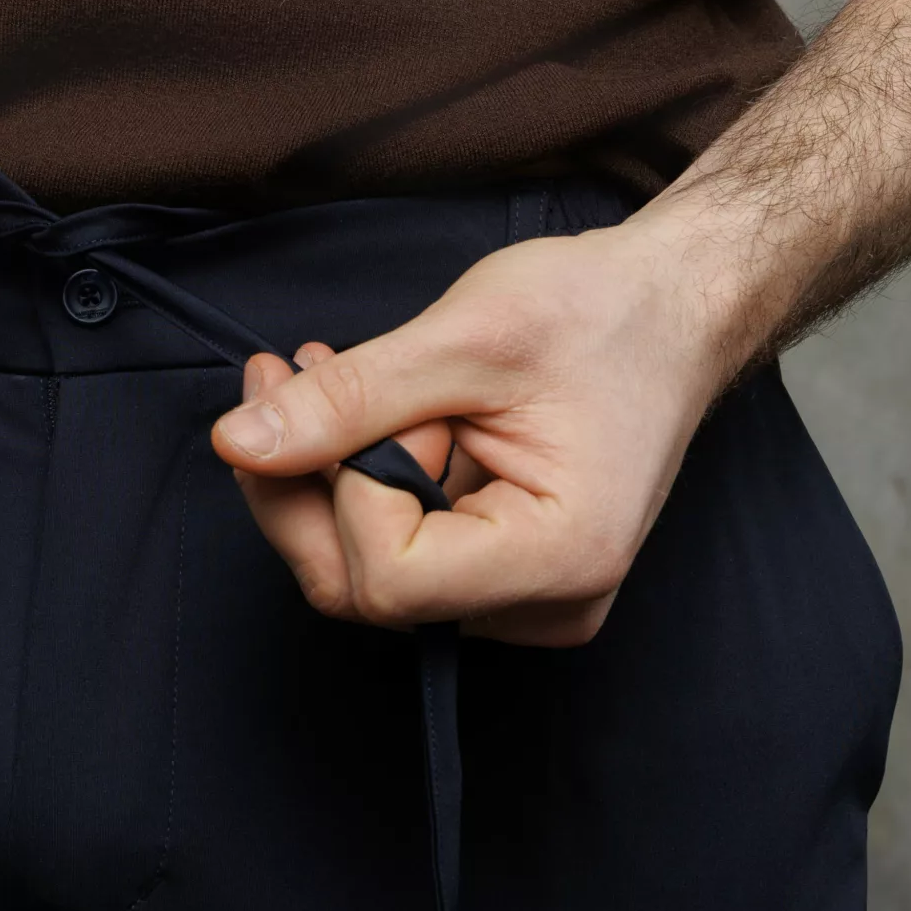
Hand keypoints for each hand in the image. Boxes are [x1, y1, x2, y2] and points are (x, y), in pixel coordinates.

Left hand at [209, 221, 732, 646]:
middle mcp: (545, 605)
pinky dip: (360, 479)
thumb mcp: (467, 334)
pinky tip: (363, 409)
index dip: (345, 487)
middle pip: (362, 589)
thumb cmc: (600, 311)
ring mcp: (524, 599)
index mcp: (560, 559)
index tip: (360, 392)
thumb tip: (236, 443)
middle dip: (305, 481)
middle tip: (284, 372)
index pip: (388, 577)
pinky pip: (396, 553)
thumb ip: (348, 399)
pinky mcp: (502, 573)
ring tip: (322, 372)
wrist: (674, 305)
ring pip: (365, 573)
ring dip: (325, 471)